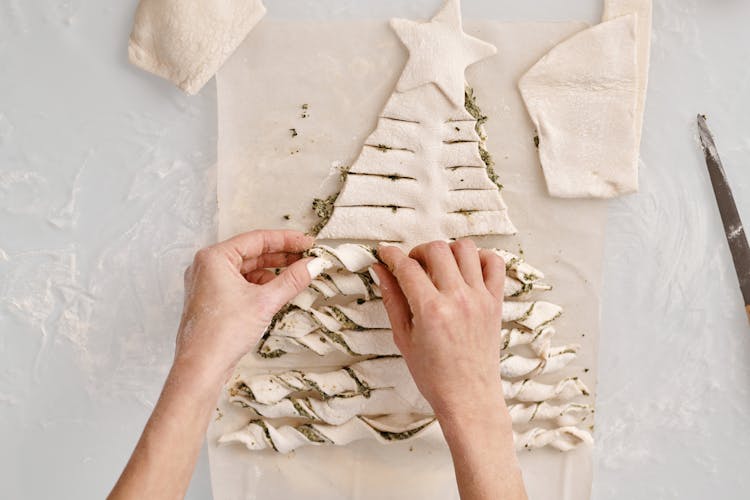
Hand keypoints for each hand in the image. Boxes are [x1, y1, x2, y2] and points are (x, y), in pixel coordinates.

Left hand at [176, 230, 314, 383]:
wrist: (201, 368)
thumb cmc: (221, 334)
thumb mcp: (265, 302)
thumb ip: (292, 280)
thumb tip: (313, 264)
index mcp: (214, 258)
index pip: (257, 239)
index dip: (287, 240)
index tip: (308, 243)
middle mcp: (207, 267)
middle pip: (252, 253)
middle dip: (281, 256)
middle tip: (307, 258)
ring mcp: (208, 284)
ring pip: (247, 269)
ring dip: (272, 271)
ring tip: (296, 275)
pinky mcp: (212, 300)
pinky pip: (241, 284)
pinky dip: (260, 285)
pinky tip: (277, 291)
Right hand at [374, 239, 506, 420]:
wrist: (469, 397)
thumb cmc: (434, 375)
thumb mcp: (404, 338)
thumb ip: (392, 299)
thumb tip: (380, 270)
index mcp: (431, 311)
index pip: (407, 267)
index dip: (391, 255)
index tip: (385, 253)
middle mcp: (458, 299)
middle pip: (437, 249)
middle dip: (418, 252)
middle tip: (411, 266)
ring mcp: (480, 298)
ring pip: (466, 248)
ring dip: (448, 251)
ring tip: (438, 267)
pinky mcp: (495, 302)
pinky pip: (494, 263)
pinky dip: (480, 258)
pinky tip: (466, 270)